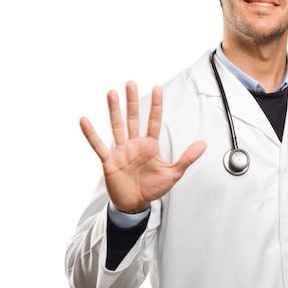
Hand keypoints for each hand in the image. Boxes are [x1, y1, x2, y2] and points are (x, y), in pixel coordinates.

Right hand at [80, 81, 206, 213]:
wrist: (136, 204)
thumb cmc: (153, 188)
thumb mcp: (173, 173)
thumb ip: (187, 158)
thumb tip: (203, 144)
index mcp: (150, 145)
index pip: (153, 121)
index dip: (155, 105)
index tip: (157, 88)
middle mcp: (134, 144)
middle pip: (133, 118)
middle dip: (132, 101)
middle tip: (131, 83)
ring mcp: (121, 151)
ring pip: (117, 126)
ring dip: (114, 110)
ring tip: (112, 93)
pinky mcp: (109, 161)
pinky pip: (98, 145)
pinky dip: (91, 134)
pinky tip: (84, 120)